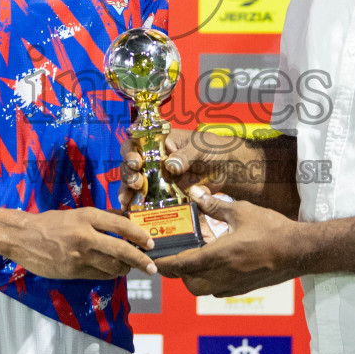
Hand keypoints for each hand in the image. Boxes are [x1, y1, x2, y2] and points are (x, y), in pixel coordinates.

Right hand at [6, 208, 155, 279]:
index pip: (122, 226)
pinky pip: (99, 275)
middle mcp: (85, 235)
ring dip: (125, 269)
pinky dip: (110, 274)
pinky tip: (112, 271)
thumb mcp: (77, 214)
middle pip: (122, 250)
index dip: (139, 236)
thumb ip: (101, 219)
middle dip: (141, 260)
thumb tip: (126, 222)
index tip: (150, 243)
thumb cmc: (50, 223)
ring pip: (112, 267)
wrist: (22, 237)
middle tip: (152, 266)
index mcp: (87, 216)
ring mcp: (79, 255)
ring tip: (129, 267)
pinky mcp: (73, 271)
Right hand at [119, 127, 245, 209]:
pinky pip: (147, 200)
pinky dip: (137, 205)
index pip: (136, 143)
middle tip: (136, 182)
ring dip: (127, 191)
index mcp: (159, 143)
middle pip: (130, 165)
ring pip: (134, 183)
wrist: (228, 169)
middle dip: (128, 174)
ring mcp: (157, 178)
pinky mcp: (164, 194)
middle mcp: (153, 160)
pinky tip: (130, 210)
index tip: (136, 162)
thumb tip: (171, 166)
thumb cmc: (212, 149)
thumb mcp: (200, 147)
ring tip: (126, 200)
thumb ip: (185, 155)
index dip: (130, 151)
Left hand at [153, 190, 303, 296]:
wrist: (299, 251)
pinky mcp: (242, 289)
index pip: (181, 265)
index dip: (163, 263)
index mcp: (219, 256)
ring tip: (196, 256)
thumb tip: (195, 194)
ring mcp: (233, 285)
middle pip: (187, 282)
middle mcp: (223, 275)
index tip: (151, 259)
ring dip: (193, 276)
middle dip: (177, 272)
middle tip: (174, 254)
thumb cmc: (273, 230)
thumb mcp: (242, 211)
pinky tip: (216, 261)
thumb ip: (215, 206)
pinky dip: (209, 278)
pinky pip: (216, 288)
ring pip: (201, 288)